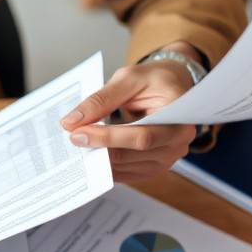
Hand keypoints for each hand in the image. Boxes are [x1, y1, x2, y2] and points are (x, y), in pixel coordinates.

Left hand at [59, 50, 200, 183]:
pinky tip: (91, 155)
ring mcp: (167, 158)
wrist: (170, 86)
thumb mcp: (128, 79)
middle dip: (99, 147)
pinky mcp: (153, 166)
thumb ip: (101, 100)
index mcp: (179, 118)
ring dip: (100, 159)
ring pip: (126, 166)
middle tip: (72, 138)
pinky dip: (106, 166)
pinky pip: (126, 172)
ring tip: (78, 145)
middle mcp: (177, 143)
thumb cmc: (154, 79)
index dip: (107, 137)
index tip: (77, 133)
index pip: (141, 136)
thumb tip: (71, 121)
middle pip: (132, 154)